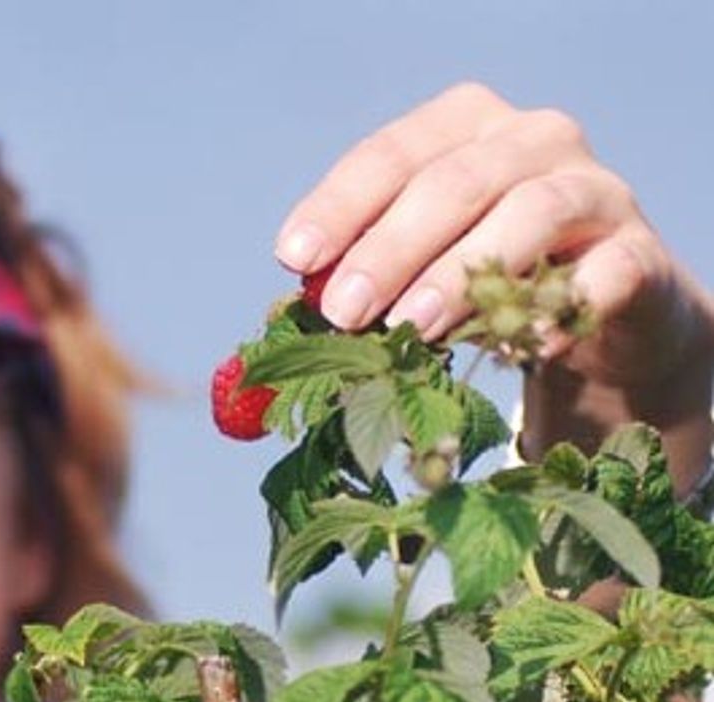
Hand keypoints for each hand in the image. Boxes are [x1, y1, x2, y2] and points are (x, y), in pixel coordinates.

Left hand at [273, 81, 713, 390]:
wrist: (600, 314)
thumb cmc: (484, 278)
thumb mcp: (421, 263)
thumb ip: (369, 271)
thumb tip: (298, 309)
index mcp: (465, 124)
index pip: (391, 155)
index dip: (339, 206)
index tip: (294, 259)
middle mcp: (533, 138)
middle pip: (453, 182)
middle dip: (389, 249)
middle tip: (342, 311)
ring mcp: (595, 189)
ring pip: (528, 213)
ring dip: (460, 275)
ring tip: (410, 330)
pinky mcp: (640, 253)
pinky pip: (602, 275)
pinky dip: (558, 308)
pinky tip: (517, 344)